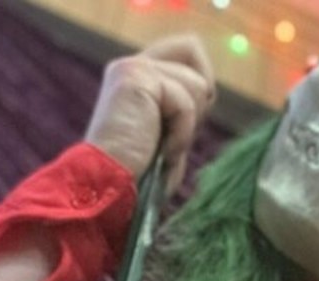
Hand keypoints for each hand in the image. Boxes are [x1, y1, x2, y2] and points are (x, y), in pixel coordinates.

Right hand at [84, 35, 215, 195]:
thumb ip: (182, 112)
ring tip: (160, 148)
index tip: (182, 128)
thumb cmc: (140, 180)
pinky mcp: (136, 77)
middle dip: (197, 103)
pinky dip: (181, 136)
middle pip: (193, 52)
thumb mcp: (168, 140)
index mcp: (137, 78)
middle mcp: (131, 66)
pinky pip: (186, 104)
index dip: (199, 88)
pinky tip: (159, 151)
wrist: (109, 191)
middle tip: (171, 138)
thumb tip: (208, 92)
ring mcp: (132, 68)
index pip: (187, 51)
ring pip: (197, 82)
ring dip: (187, 127)